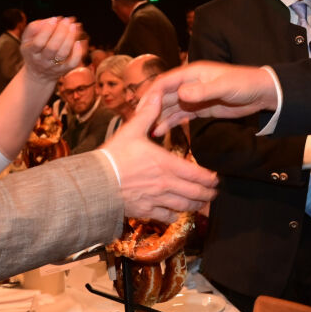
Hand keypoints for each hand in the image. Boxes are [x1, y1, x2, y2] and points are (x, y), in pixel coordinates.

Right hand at [20, 17, 84, 81]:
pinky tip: (78, 41)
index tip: (54, 19)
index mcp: (31, 52)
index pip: (38, 42)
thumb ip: (34, 27)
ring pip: (63, 54)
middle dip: (61, 32)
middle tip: (67, 20)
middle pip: (52, 48)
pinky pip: (73, 63)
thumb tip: (52, 20)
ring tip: (73, 26)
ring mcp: (54, 66)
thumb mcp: (27, 39)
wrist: (38, 74)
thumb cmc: (33, 49)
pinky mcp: (64, 70)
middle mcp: (42, 61)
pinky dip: (77, 52)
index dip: (47, 30)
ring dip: (70, 38)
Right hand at [102, 91, 217, 222]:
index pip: (197, 174)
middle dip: (208, 194)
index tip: (216, 179)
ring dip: (196, 206)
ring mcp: (156, 200)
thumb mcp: (131, 130)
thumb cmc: (113, 155)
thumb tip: (157, 94)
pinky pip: (166, 217)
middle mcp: (165, 184)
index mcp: (166, 164)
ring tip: (201, 204)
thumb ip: (148, 113)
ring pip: (184, 207)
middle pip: (195, 193)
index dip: (209, 179)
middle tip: (213, 194)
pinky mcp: (145, 211)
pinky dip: (175, 216)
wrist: (95, 181)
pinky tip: (177, 214)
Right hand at [149, 61, 279, 136]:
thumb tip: (181, 95)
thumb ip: (203, 91)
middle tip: (137, 124)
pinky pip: (180, 115)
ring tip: (146, 131)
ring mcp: (194, 96)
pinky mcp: (199, 108)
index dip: (151, 93)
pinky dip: (170, 122)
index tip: (139, 107)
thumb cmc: (244, 84)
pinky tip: (160, 132)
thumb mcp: (224, 87)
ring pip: (170, 107)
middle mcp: (189, 83)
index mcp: (192, 73)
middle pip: (164, 95)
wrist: (261, 93)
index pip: (166, 82)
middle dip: (150, 108)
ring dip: (158, 117)